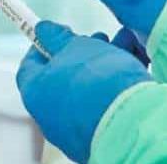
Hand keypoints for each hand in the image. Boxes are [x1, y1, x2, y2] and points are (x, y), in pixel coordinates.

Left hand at [16, 21, 151, 162]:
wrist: (132, 124)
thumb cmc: (97, 80)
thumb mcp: (75, 46)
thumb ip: (56, 37)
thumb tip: (42, 30)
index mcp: (35, 94)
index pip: (30, 65)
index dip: (42, 45)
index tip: (57, 33)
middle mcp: (50, 116)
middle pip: (62, 77)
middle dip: (81, 53)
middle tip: (98, 38)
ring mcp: (76, 130)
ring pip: (88, 89)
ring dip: (104, 64)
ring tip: (124, 43)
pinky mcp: (102, 137)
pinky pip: (105, 105)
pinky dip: (116, 85)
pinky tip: (135, 64)